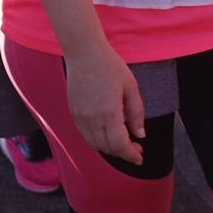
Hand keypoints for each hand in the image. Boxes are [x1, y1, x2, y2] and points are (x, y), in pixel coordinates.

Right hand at [64, 39, 145, 164]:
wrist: (84, 54)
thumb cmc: (110, 66)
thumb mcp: (131, 87)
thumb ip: (136, 113)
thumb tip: (140, 134)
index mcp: (109, 113)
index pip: (120, 145)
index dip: (131, 155)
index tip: (140, 157)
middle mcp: (92, 119)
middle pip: (107, 148)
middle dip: (122, 153)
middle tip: (135, 148)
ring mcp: (80, 117)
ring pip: (94, 145)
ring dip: (109, 148)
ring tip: (122, 142)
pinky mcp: (73, 113)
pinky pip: (85, 135)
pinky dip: (97, 140)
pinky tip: (107, 134)